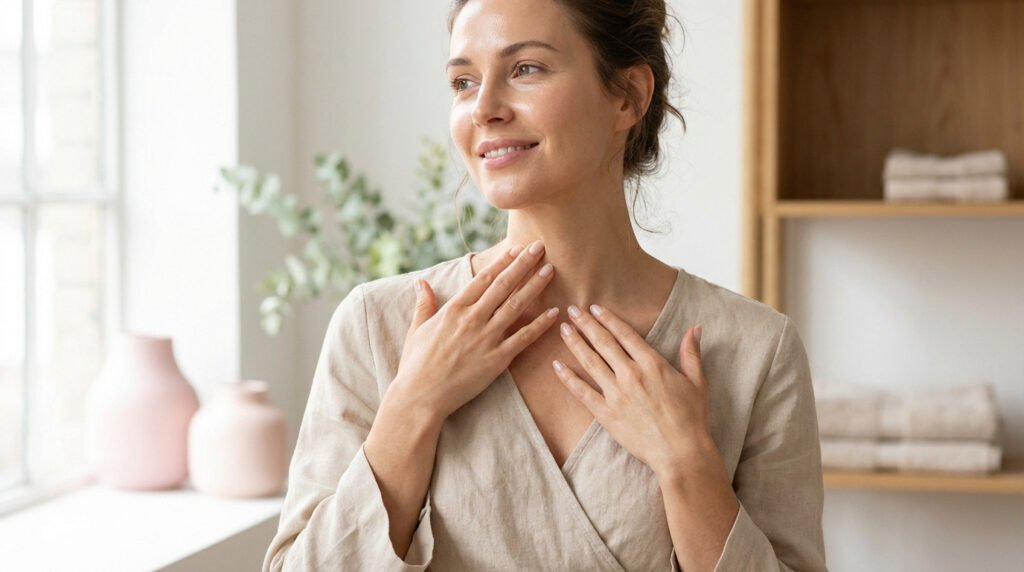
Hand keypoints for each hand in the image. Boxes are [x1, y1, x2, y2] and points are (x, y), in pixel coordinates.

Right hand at [389, 241, 558, 420]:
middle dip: (523, 264)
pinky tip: (554, 312)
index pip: (483, 278)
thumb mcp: (416, 329)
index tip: (516, 249)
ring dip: (535, 286)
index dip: (502, 261)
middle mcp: (472, 319)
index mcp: (453, 309)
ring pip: (516, 305)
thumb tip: (421, 283)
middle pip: (503, 285)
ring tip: (550, 270)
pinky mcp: (497, 360)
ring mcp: (486, 338)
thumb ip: (424, 304)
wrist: (420, 396)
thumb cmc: (415, 364)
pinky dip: (540, 325)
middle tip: (540, 247)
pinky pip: (523, 338)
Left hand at [551, 304, 714, 476]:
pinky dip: (568, 378)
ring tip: (563, 329)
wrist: (681, 452)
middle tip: (571, 310)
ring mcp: (616, 394)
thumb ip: (691, 353)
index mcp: (652, 363)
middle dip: (586, 324)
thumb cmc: (692, 418)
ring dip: (575, 343)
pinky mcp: (606, 414)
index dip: (608, 318)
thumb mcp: (697, 382)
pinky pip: (582, 392)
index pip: (625, 334)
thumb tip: (695, 328)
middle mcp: (631, 374)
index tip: (595, 307)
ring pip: (590, 362)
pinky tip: (556, 366)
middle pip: (603, 343)